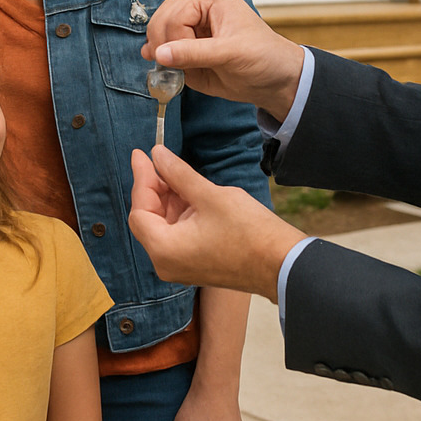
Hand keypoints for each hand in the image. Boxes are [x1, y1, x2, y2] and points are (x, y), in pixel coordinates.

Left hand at [128, 146, 303, 302]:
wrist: (281, 263)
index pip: (139, 210)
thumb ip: (177, 174)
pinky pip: (176, 235)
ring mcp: (180, 267)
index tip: (142, 154)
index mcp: (163, 249)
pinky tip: (189, 193)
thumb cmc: (248, 231)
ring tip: (179, 174)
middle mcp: (165, 263)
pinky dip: (179, 213)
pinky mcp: (194, 265)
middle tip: (161, 161)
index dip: (142, 179)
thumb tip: (157, 154)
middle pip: (147, 219)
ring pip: (162, 226)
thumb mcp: (209, 195)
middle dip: (153, 188)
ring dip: (168, 199)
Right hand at [142, 0, 305, 118]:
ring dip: (160, 50)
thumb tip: (159, 54)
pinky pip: (165, 46)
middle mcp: (198, 5)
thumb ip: (193, 53)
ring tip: (165, 68)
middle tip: (166, 65)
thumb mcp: (230, 54)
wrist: (275, 80)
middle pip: (163, 19)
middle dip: (162, 43)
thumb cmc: (264, 58)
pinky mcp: (190, 42)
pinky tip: (162, 66)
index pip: (176, 14)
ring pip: (159, 31)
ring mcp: (192, 23)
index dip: (174, 40)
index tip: (180, 61)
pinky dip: (161, 57)